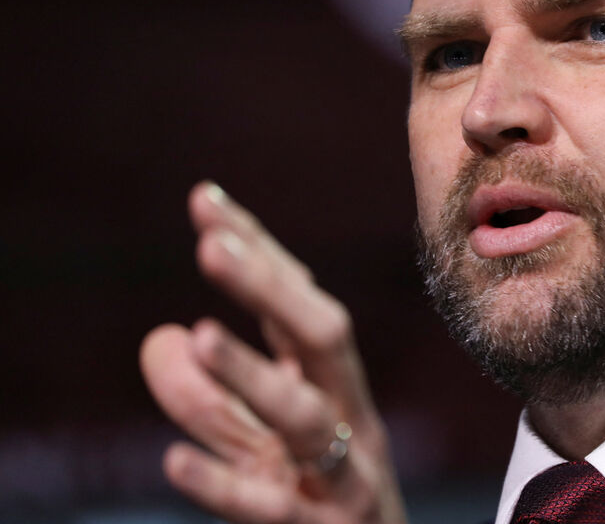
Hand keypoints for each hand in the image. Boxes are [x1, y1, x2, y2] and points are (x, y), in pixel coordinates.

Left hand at [140, 182, 407, 523]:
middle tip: (210, 245)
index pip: (298, 303)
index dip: (258, 251)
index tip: (205, 200)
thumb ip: (213, 397)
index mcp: (336, 383)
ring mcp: (342, 474)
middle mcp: (349, 414)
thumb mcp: (261, 443)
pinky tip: (174, 462)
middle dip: (270, 289)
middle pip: (323, 337)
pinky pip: (272, 507)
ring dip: (253, 376)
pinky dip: (225, 485)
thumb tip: (165, 335)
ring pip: (304, 417)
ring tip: (201, 339)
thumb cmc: (318, 500)